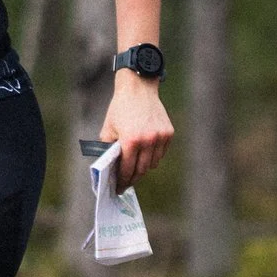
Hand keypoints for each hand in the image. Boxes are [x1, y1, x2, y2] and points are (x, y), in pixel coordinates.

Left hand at [100, 71, 171, 190]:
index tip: (119, 188)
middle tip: (126, 183)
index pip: (127, 169)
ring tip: (135, 166)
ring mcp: (160, 137)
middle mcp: (148, 140)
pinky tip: (145, 152)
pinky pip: (161, 153)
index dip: (122, 181)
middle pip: (141, 170)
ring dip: (143, 167)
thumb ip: (109, 149)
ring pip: (153, 163)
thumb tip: (110, 169)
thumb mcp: (108, 129)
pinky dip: (153, 155)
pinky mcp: (168, 133)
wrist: (138, 88)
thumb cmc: (120, 109)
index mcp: (131, 140)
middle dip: (133, 178)